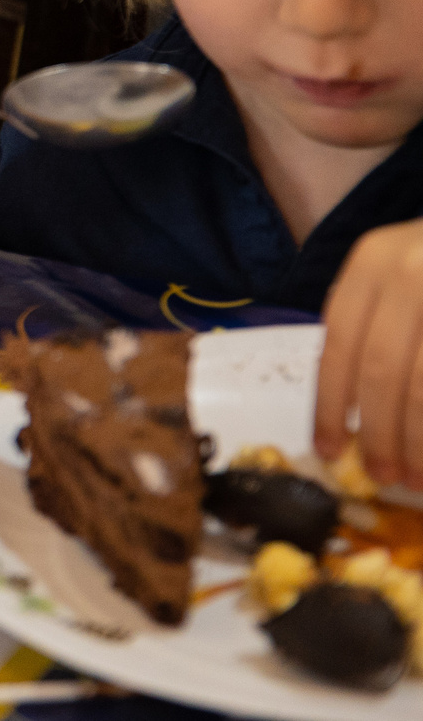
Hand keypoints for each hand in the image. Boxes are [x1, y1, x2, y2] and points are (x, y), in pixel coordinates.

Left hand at [316, 219, 422, 486]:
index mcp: (372, 262)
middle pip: (382, 369)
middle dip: (379, 431)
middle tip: (381, 475)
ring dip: (418, 439)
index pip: (337, 343)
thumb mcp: (396, 272)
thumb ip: (371, 326)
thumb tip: (352, 411)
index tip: (328, 449)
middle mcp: (409, 272)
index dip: (329, 403)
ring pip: (422, 383)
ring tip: (417, 479)